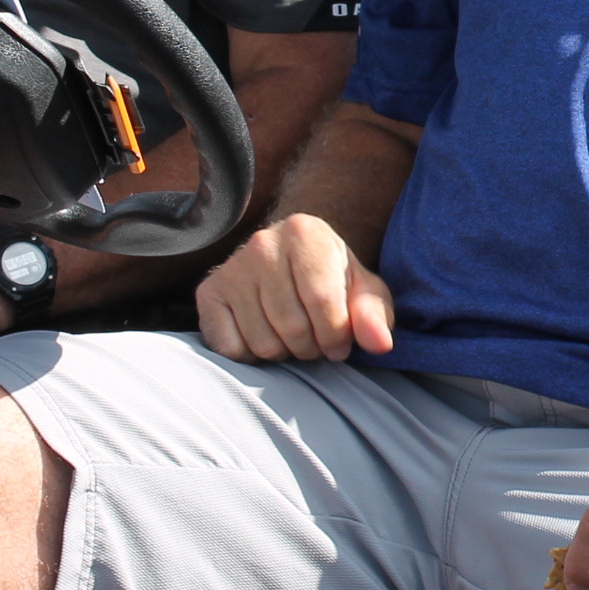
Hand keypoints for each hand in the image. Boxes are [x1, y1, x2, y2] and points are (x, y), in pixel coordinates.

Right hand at [195, 212, 393, 362]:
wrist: (289, 262)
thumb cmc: (333, 279)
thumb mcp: (363, 291)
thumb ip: (375, 315)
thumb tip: (379, 343)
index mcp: (304, 232)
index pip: (323, 302)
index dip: (337, 336)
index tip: (341, 344)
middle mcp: (262, 244)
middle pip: (292, 326)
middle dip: (312, 348)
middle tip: (316, 341)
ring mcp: (231, 268)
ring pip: (262, 343)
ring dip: (284, 354)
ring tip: (293, 336)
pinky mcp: (208, 293)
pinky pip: (230, 349)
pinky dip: (251, 356)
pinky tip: (264, 335)